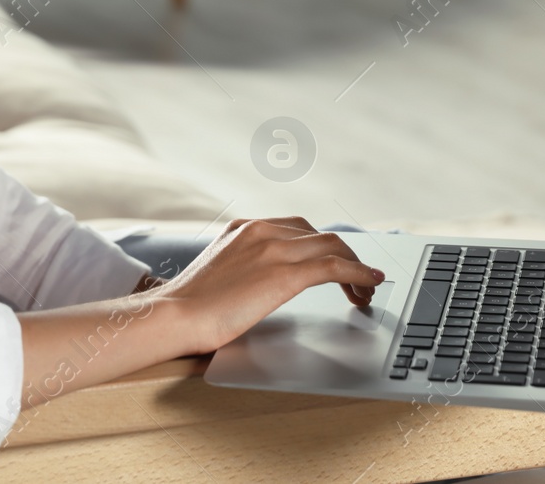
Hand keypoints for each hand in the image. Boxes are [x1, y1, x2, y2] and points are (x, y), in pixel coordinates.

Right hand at [143, 217, 384, 356]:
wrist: (175, 315)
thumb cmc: (189, 306)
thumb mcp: (219, 273)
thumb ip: (242, 268)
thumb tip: (258, 285)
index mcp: (244, 228)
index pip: (296, 228)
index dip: (322, 246)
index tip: (335, 263)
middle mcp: (261, 230)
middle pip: (319, 234)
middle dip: (343, 255)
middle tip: (356, 281)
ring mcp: (273, 248)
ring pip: (332, 246)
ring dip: (356, 266)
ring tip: (366, 289)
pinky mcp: (283, 273)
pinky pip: (334, 266)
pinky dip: (359, 273)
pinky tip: (369, 284)